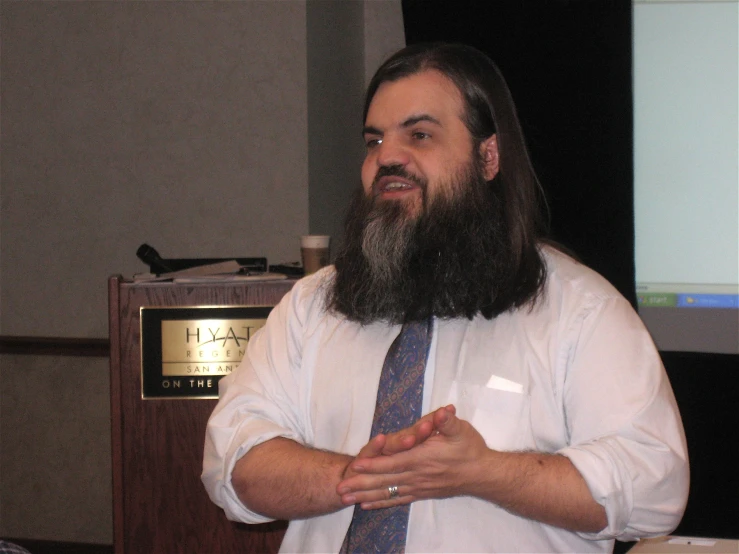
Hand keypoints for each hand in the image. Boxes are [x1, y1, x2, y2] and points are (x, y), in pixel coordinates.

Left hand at [336, 405, 489, 508]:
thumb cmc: (470, 449)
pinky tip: (368, 505)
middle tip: (340, 489)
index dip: (374, 464)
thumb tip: (443, 411)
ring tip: (347, 499)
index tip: (355, 466)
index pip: (393, 463)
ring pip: (387, 493)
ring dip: (366, 495)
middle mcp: (417, 475)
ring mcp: (419, 487)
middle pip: (384, 481)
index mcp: (422, 459)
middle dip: (361, 484)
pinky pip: (397, 500)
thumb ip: (447, 421)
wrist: (483, 475)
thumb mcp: (460, 430)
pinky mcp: (422, 494)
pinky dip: (381, 502)